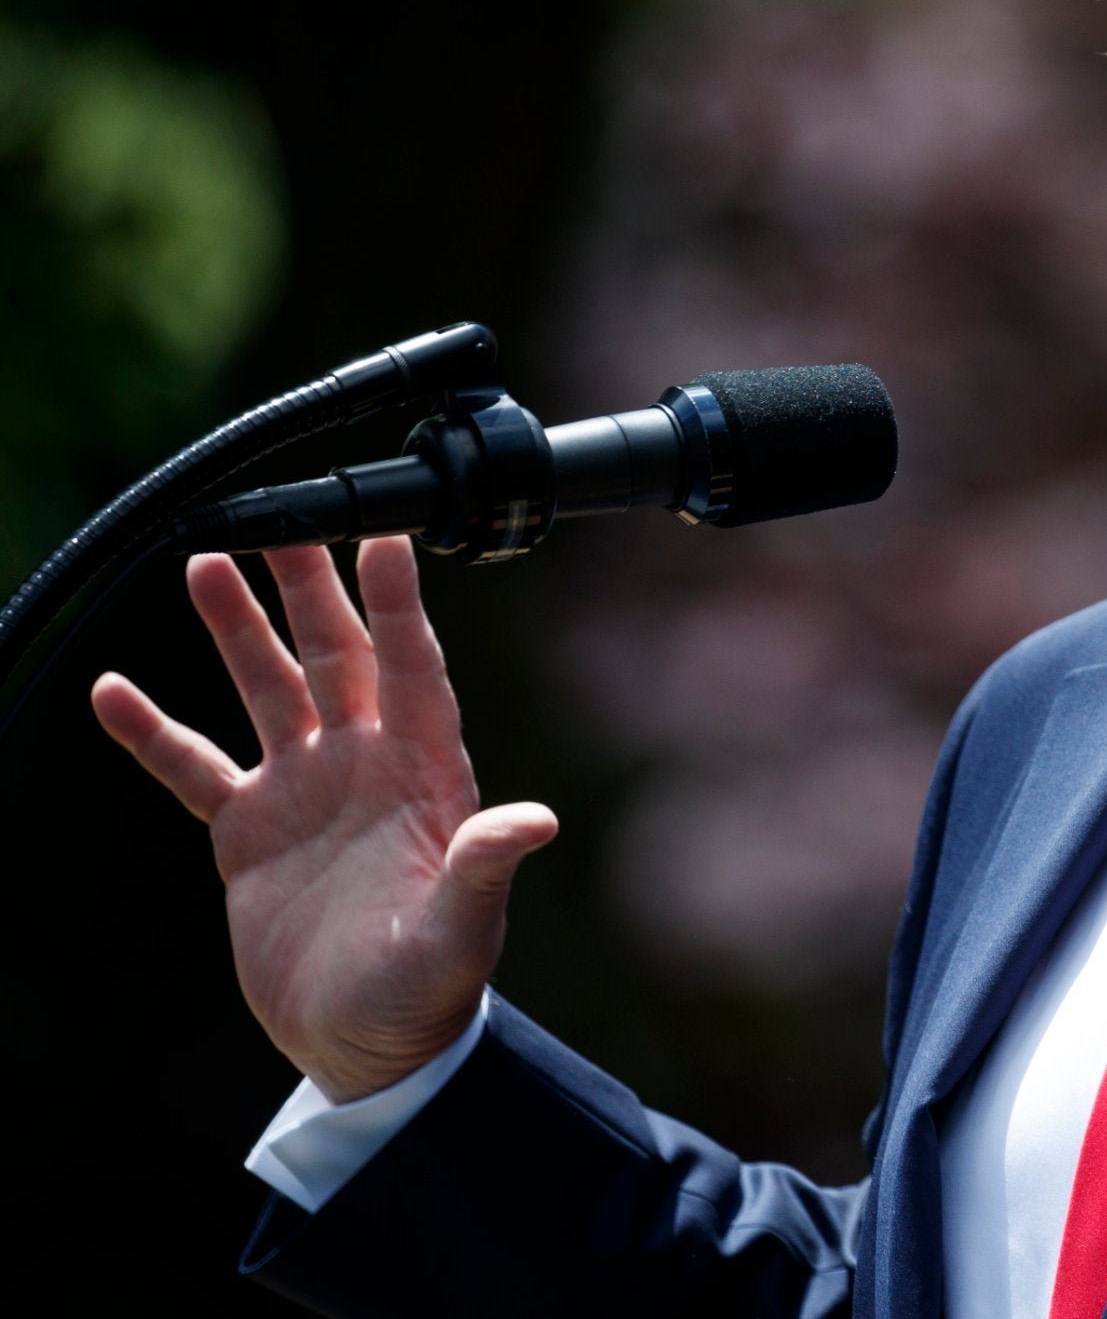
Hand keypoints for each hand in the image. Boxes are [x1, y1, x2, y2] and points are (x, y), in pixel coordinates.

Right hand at [91, 537, 555, 1101]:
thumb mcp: (462, 929)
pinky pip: (196, 766)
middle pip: (336, 655)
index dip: (400, 606)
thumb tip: (535, 819)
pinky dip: (156, 731)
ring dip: (237, 630)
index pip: (413, 669)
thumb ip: (486, 867)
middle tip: (283, 517)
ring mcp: (306, 790)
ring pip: (268, 689)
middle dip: (311, 588)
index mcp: (425, 773)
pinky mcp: (251, 830)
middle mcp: (366, 764)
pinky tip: (117, 688)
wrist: (371, 1045)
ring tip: (204, 561)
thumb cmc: (432, 990)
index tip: (390, 537)